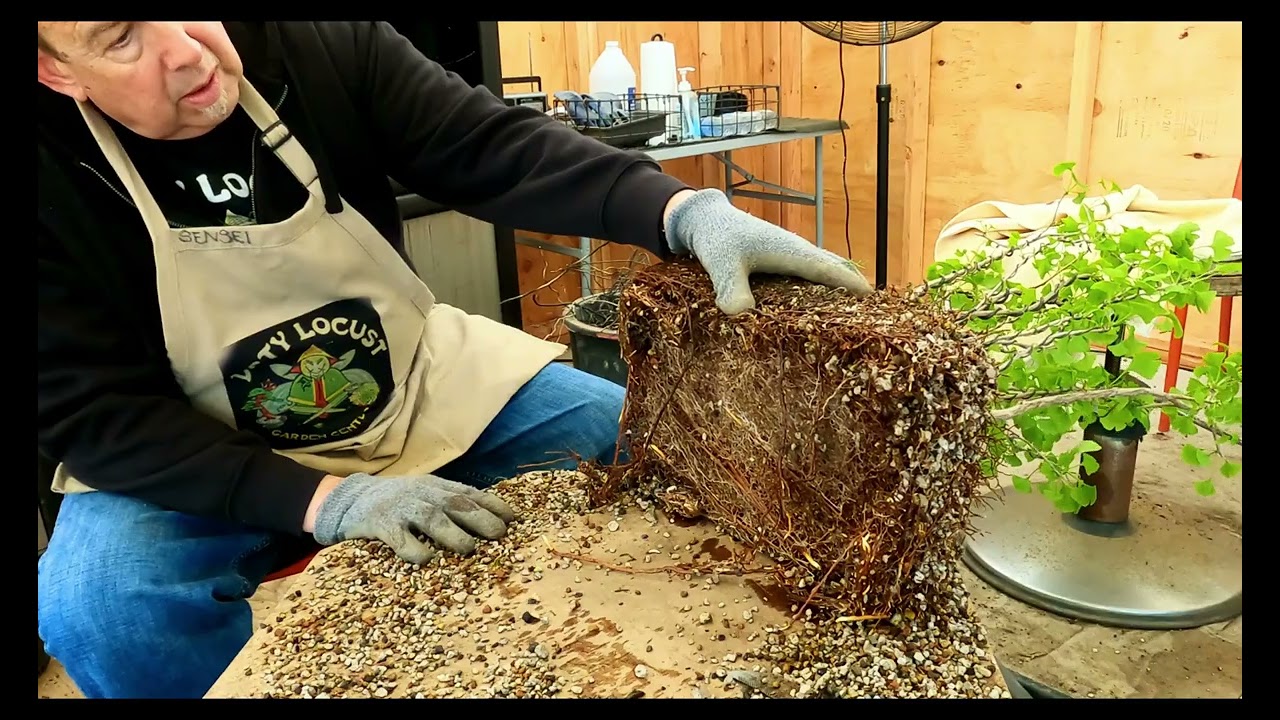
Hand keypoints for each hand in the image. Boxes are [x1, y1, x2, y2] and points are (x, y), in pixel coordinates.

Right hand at [310, 472, 516, 563]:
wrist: (348, 498)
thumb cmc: (396, 501)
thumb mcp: (424, 494)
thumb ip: (450, 503)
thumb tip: (492, 521)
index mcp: (435, 487)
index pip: (470, 492)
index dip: (493, 504)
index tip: (513, 519)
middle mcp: (422, 494)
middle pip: (456, 503)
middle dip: (480, 518)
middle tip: (499, 535)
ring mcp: (401, 508)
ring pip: (432, 519)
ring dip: (453, 534)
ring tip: (469, 549)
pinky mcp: (381, 525)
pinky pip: (400, 538)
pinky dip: (415, 550)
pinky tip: (426, 560)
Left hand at [664, 188, 872, 313]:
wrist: (706, 221)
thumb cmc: (718, 240)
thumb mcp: (721, 264)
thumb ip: (730, 287)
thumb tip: (739, 313)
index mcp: (793, 252)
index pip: (831, 271)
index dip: (852, 286)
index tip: (875, 302)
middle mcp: (799, 253)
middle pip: (836, 271)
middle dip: (853, 291)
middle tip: (873, 318)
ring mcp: (792, 257)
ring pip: (825, 273)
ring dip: (839, 291)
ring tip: (855, 318)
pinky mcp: (784, 263)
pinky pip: (812, 276)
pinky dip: (822, 289)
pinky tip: (821, 309)